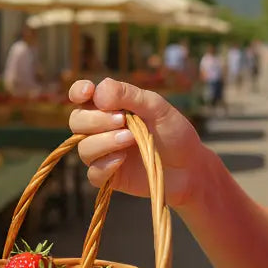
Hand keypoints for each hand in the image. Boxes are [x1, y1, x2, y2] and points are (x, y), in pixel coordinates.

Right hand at [68, 78, 211, 207]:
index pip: (82, 96)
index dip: (79, 92)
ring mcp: (104, 153)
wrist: (190, 166)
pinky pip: (93, 172)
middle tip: (122, 120)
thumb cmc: (174, 132)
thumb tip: (98, 91)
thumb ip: (130, 96)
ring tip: (130, 139)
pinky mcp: (109, 177)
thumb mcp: (157, 108)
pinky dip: (106, 165)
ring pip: (83, 147)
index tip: (89, 92)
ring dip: (103, 141)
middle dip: (96, 119)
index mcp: (111, 107)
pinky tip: (123, 159)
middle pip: (77, 120)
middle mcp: (102, 129)